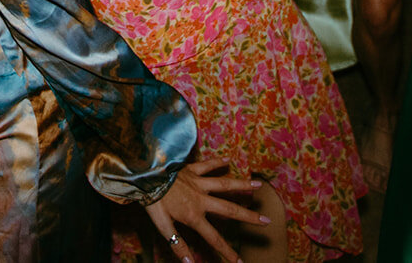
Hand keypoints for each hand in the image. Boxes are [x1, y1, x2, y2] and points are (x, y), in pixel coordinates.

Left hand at [143, 159, 269, 262]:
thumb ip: (178, 245)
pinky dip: (217, 162)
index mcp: (194, 215)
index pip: (214, 238)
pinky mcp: (191, 169)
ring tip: (258, 185)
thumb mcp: (162, 226)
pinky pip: (207, 166)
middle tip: (266, 220)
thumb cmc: (152, 200)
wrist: (145, 174)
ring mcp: (198, 182)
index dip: (227, 252)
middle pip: (230, 209)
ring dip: (242, 185)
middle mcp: (201, 199)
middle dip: (248, 217)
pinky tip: (228, 160)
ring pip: (224, 184)